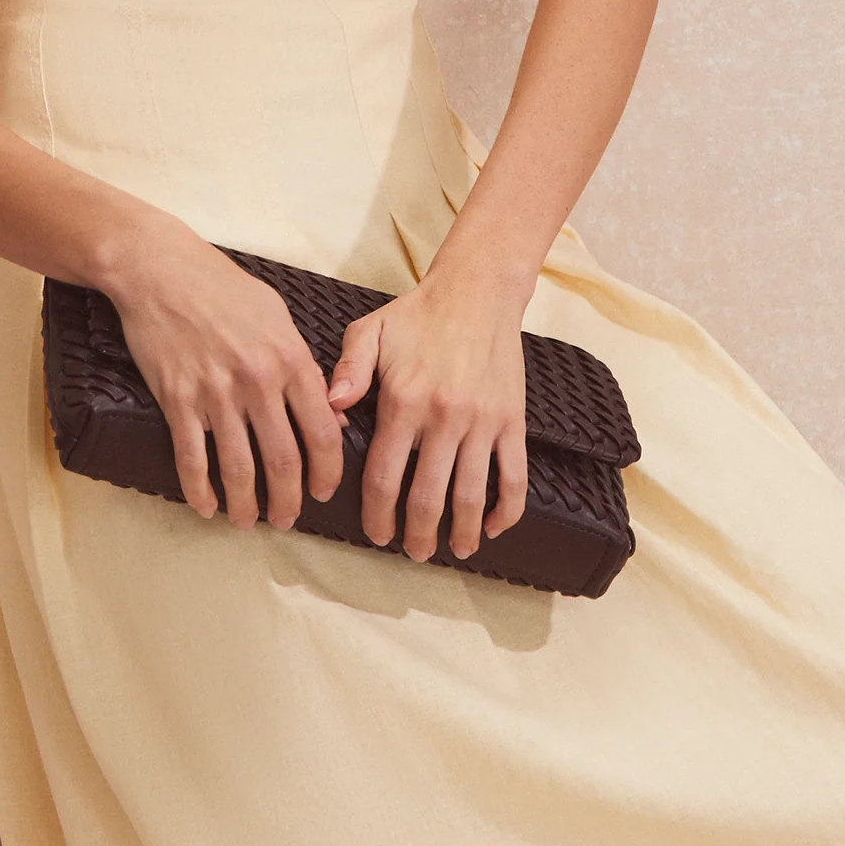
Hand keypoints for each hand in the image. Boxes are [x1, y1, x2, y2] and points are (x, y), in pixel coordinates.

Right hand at [105, 221, 345, 528]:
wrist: (160, 269)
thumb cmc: (222, 287)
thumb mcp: (278, 316)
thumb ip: (305, 365)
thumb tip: (330, 413)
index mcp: (290, 359)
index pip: (321, 432)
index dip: (326, 473)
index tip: (322, 492)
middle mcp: (258, 381)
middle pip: (283, 460)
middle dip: (287, 501)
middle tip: (285, 520)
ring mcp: (215, 393)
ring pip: (238, 467)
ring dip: (245, 503)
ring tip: (247, 521)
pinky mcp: (177, 399)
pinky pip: (192, 457)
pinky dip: (199, 489)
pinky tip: (205, 506)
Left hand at [326, 269, 529, 560]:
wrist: (477, 293)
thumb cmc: (418, 315)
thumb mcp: (370, 331)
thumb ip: (347, 370)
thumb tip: (330, 407)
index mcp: (404, 402)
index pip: (386, 476)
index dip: (379, 514)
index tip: (376, 534)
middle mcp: (444, 419)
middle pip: (428, 497)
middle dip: (418, 534)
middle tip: (413, 553)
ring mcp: (483, 423)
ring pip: (472, 495)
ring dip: (461, 531)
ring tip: (452, 550)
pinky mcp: (512, 421)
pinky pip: (514, 476)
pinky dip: (506, 509)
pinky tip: (493, 527)